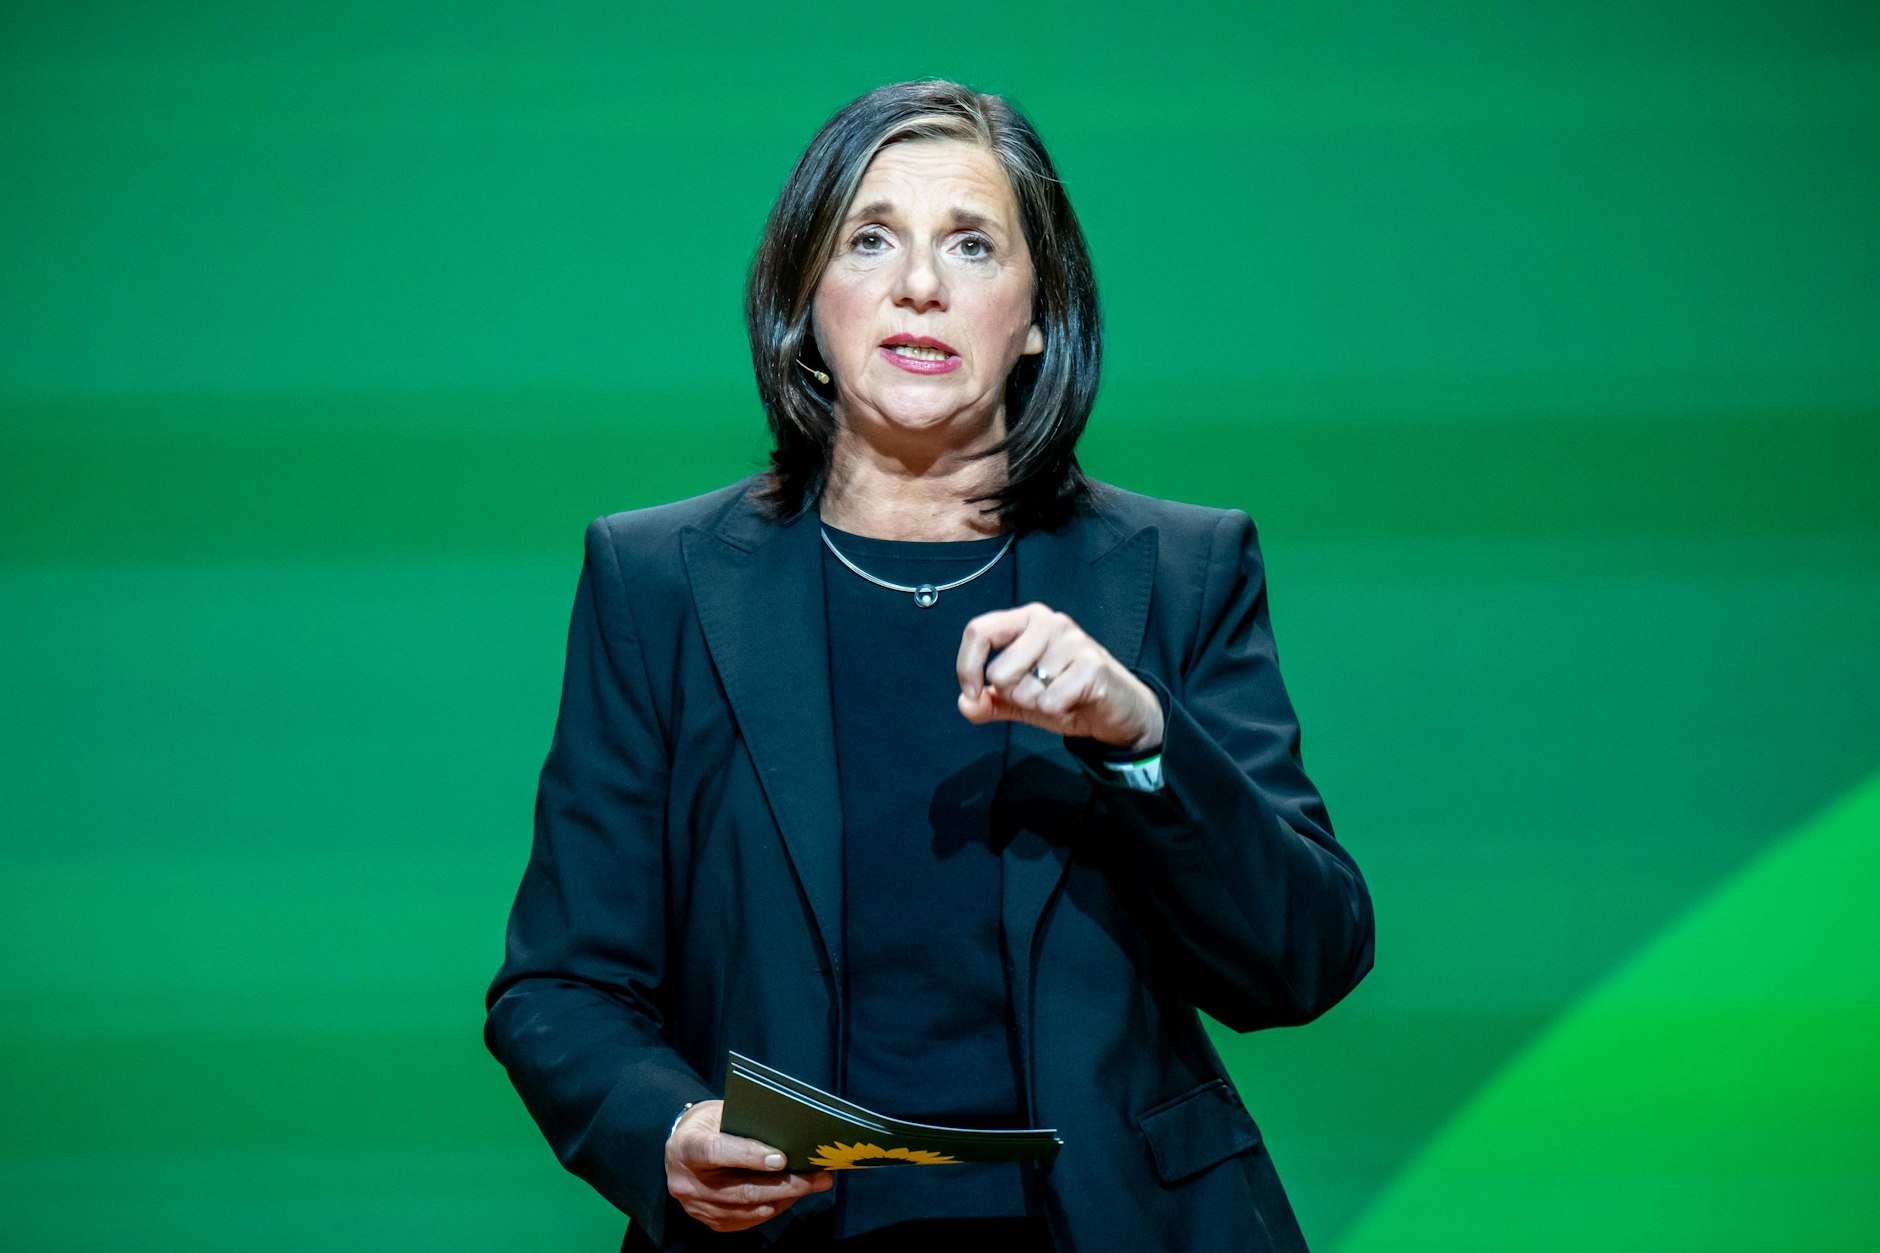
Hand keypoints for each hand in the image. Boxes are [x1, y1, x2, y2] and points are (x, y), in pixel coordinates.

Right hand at [664, 1100, 832, 1232]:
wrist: (681, 1149)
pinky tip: (791, 1195)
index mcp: (685, 1147)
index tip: (781, 1158)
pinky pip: (747, 1220)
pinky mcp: (710, 1221)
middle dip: (784, 1184)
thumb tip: (789, 1134)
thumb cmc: (707, 1124)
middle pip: (740, 1189)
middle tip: (816, 1177)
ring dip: (785, 1198)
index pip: (716, 1152)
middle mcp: (687, 1182)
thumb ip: (745, 1123)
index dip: (749, 1155)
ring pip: (747, 1209)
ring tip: (812, 1184)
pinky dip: (773, 1208)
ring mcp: (697, 1206)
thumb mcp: (719, 1112)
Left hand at [956, 602, 1164, 753]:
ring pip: (1024, 690)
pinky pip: (1050, 701)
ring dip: (1039, 705)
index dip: (967, 667)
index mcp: (1026, 619)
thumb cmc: (1065, 695)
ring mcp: (1072, 640)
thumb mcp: (1019, 699)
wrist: (1116, 711)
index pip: (978, 631)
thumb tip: (965, 704)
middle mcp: (1048, 621)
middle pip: (998, 672)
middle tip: (1042, 692)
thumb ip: (988, 701)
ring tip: (1061, 696)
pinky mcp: (1091, 665)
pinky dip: (1058, 712)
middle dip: (1014, 695)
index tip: (973, 693)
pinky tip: (1075, 702)